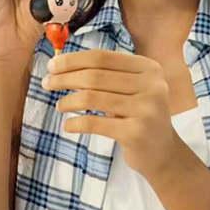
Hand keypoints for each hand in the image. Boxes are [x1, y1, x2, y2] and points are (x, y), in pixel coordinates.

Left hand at [44, 50, 183, 181]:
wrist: (162, 153)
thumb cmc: (138, 115)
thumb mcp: (130, 89)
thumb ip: (105, 74)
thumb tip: (61, 63)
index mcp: (149, 68)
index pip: (102, 57)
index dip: (73, 60)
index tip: (52, 65)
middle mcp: (152, 85)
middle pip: (95, 76)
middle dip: (65, 78)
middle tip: (47, 83)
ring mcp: (146, 109)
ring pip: (92, 98)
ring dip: (68, 101)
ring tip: (60, 105)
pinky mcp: (136, 133)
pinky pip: (94, 123)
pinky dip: (75, 123)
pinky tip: (68, 125)